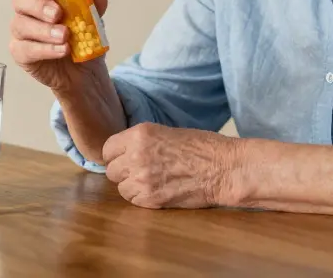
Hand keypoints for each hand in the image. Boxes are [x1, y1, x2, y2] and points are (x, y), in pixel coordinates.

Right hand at [9, 0, 109, 94]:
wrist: (83, 72)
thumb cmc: (81, 39)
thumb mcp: (93, 22)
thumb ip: (93, 8)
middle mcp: (27, 9)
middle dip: (38, 5)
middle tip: (57, 14)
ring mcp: (21, 31)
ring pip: (21, 24)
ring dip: (45, 30)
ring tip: (65, 36)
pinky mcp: (20, 53)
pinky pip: (25, 49)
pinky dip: (45, 49)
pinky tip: (62, 50)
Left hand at [102, 123, 240, 209]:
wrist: (224, 169)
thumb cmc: (203, 148)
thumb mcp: (167, 132)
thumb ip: (143, 142)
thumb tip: (125, 152)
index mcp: (140, 134)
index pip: (108, 148)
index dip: (117, 154)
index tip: (125, 158)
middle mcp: (136, 155)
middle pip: (111, 170)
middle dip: (123, 171)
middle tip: (141, 171)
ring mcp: (142, 179)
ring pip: (121, 187)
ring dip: (132, 186)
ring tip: (151, 182)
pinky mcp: (151, 199)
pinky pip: (133, 200)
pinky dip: (141, 198)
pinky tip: (157, 191)